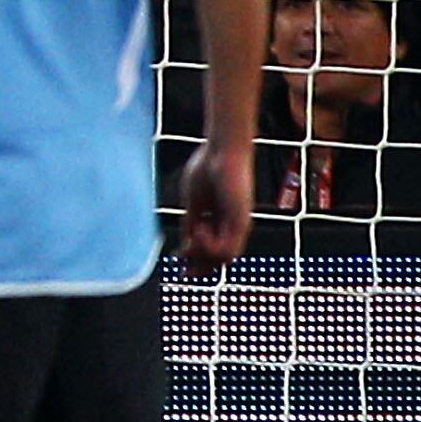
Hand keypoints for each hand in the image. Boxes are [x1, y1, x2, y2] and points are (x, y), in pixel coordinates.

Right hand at [176, 143, 252, 268]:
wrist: (222, 151)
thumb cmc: (208, 168)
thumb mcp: (193, 203)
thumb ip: (190, 224)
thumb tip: (184, 244)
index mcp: (220, 221)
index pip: (211, 251)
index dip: (195, 261)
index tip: (178, 264)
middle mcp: (232, 226)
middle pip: (219, 260)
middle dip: (199, 267)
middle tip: (184, 270)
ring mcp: (238, 225)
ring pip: (225, 259)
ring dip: (203, 253)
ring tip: (194, 234)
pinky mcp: (241, 221)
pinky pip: (229, 250)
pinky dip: (210, 246)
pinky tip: (200, 228)